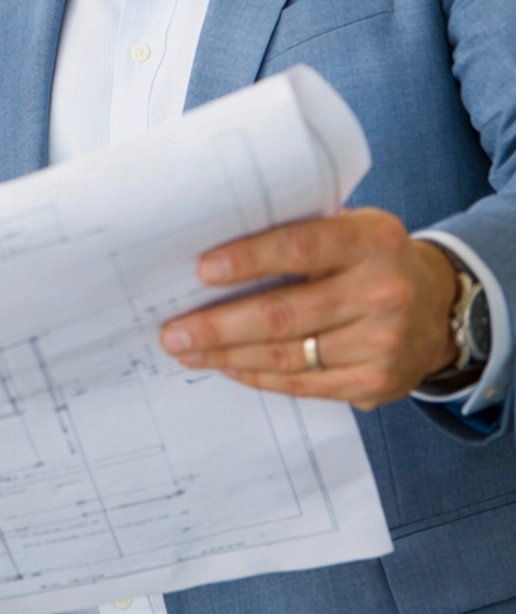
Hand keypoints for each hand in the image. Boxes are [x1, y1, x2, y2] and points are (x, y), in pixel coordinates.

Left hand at [160, 208, 459, 407]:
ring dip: (228, 356)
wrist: (439, 307)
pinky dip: (259, 376)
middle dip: (218, 325)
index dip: (249, 259)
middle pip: (283, 314)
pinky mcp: (374, 383)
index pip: (301, 247)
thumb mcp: (352, 228)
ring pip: (287, 355)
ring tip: (188, 351)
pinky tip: (229, 367)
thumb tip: (216, 241)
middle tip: (173, 331)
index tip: (202, 270)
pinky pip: (303, 385)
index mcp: (371, 241)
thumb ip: (300, 231)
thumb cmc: (373, 259)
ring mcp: (380, 343)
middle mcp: (380, 292)